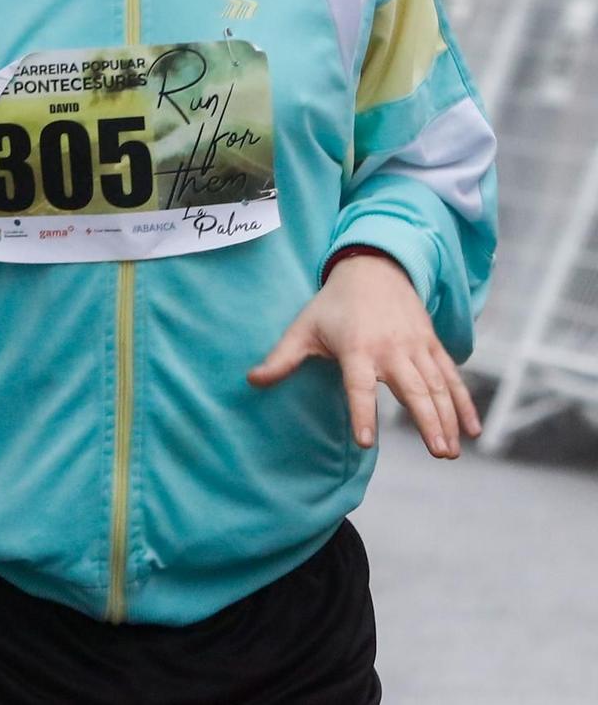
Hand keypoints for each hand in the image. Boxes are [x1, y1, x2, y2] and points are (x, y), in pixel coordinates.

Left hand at [248, 251, 479, 458]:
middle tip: (438, 453)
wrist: (373, 269)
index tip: (367, 442)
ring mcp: (416, 347)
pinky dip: (464, 402)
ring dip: (448, 419)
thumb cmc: (332, 305)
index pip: (359, 386)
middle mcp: (391, 349)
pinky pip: (452, 376)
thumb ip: (281, 358)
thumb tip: (252, 381)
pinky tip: (471, 429)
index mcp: (357, 348)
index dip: (362, 413)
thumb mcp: (303, 328)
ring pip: (437, 387)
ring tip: (450, 451)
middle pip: (413, 389)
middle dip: (428, 421)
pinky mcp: (432, 345)